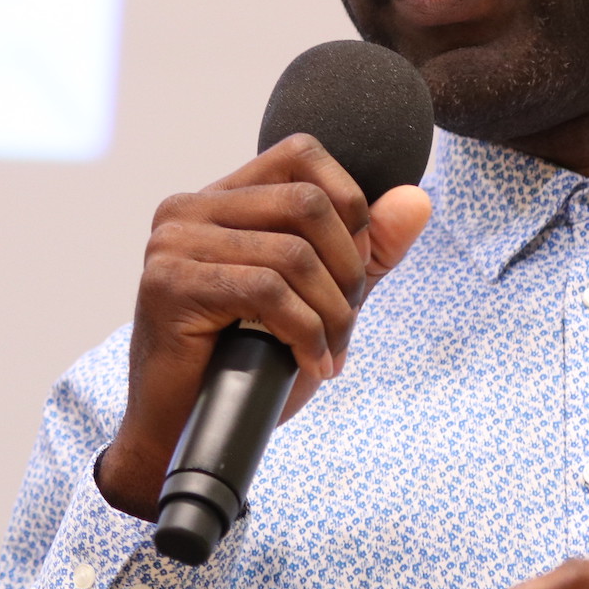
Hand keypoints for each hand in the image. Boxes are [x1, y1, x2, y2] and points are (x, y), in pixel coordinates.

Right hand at [94, 133, 432, 519]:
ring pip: (294, 253)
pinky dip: (307, 333)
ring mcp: (174, 244)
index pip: (301, 155)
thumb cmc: (249, 365)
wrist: (186, 433)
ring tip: (331, 351)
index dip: (349, 204)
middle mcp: (189, 209)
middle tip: (347, 322)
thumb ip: (368, 249)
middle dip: (348, 268)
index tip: (353, 268)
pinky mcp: (170, 285)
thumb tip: (418, 199)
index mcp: (220, 199)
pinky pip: (268, 292)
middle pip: (308, 203)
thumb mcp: (322, 297)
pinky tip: (313, 363)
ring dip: (332, 312)